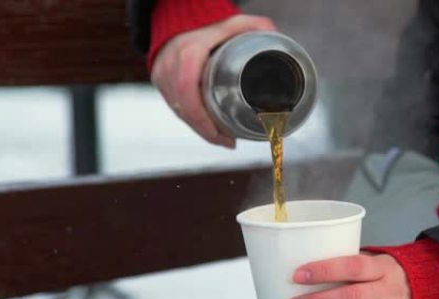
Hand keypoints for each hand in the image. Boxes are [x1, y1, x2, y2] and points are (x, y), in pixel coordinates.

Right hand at [151, 15, 276, 147]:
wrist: (178, 15)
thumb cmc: (209, 20)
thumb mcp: (235, 22)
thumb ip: (257, 28)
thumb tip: (278, 40)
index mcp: (188, 53)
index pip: (188, 95)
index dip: (203, 122)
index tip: (223, 136)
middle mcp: (170, 66)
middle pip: (185, 110)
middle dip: (206, 132)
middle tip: (229, 143)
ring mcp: (162, 74)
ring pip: (180, 112)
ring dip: (200, 128)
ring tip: (222, 139)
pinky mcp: (160, 79)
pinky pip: (175, 106)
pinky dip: (192, 119)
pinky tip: (207, 129)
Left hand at [285, 254, 413, 298]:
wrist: (435, 294)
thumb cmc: (392, 278)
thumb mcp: (378, 264)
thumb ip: (351, 269)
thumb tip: (306, 275)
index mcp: (385, 267)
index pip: (353, 266)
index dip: (325, 270)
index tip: (297, 276)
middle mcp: (393, 291)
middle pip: (353, 297)